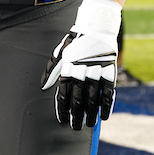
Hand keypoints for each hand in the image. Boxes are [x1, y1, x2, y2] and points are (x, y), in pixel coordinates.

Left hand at [42, 0, 119, 130]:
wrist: (96, 27)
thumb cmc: (75, 42)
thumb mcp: (60, 52)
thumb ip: (51, 70)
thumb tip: (43, 87)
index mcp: (68, 68)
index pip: (63, 94)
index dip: (63, 109)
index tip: (63, 121)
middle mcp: (81, 71)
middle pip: (78, 99)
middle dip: (76, 116)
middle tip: (75, 127)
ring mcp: (96, 71)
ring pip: (93, 98)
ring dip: (91, 114)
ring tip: (89, 124)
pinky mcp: (110, 71)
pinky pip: (108, 93)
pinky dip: (106, 106)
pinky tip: (104, 116)